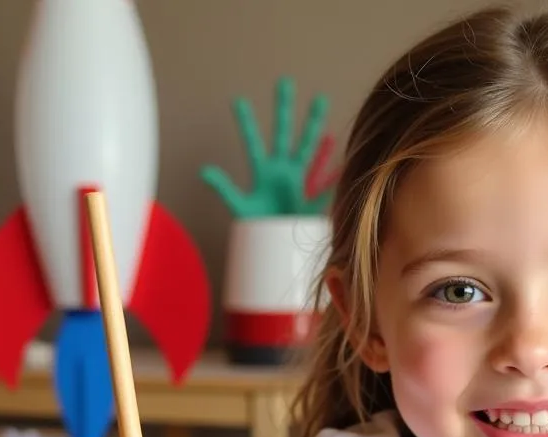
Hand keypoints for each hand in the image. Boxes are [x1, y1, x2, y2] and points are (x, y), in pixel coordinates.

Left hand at [200, 76, 333, 216]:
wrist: (277, 244)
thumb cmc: (258, 225)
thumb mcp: (239, 206)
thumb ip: (223, 187)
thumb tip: (203, 170)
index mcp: (262, 172)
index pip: (252, 143)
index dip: (245, 124)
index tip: (237, 101)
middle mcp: (281, 169)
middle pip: (282, 133)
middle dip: (283, 109)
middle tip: (284, 81)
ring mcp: (298, 179)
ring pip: (306, 146)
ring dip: (313, 124)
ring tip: (320, 99)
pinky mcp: (311, 196)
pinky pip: (325, 181)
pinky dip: (335, 172)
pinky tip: (344, 156)